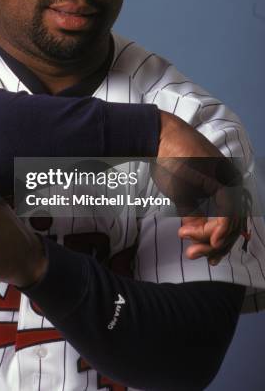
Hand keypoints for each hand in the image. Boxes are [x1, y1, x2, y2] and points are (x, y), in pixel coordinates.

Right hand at [157, 111, 243, 264]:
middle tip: (192, 254)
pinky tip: (195, 236)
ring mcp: (229, 180)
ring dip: (209, 240)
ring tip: (187, 243)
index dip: (215, 242)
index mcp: (226, 182)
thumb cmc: (168, 160)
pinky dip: (215, 230)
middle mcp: (233, 180)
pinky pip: (227, 213)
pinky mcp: (220, 180)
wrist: (159, 138)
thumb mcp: (182, 193)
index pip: (230, 221)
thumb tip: (196, 234)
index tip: (193, 250)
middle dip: (214, 247)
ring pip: (232, 223)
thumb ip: (193, 213)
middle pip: (234, 226)